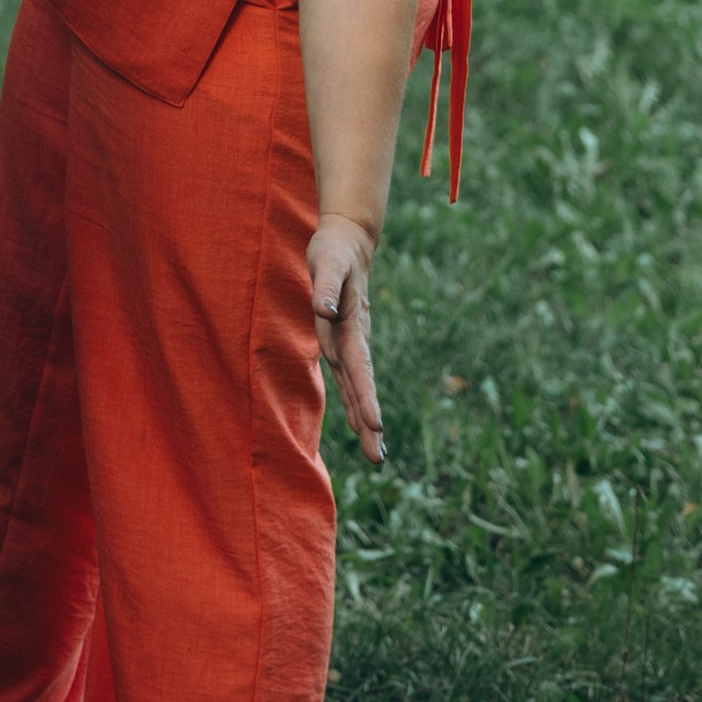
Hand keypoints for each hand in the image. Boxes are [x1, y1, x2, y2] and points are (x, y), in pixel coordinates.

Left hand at [307, 219, 385, 462]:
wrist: (348, 243)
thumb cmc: (333, 252)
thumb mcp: (326, 264)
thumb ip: (324, 287)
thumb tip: (322, 310)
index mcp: (350, 326)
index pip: (359, 367)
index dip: (366, 396)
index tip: (376, 425)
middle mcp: (353, 340)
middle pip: (361, 386)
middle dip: (369, 422)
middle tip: (378, 458)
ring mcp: (350, 343)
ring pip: (357, 387)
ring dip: (366, 419)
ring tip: (377, 454)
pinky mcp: (344, 342)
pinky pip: (350, 377)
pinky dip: (356, 401)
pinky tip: (362, 423)